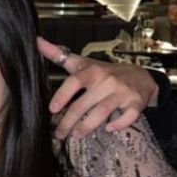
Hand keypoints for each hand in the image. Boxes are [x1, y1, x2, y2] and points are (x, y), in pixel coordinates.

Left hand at [37, 37, 158, 138]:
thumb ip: (58, 55)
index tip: (52, 109)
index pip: (74, 81)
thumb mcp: (82, 63)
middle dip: (68, 122)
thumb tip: (37, 41)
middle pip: (83, 104)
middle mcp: (106, 80)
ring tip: (76, 135)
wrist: (140, 76)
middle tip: (59, 133)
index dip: (62, 95)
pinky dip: (118, 124)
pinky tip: (108, 128)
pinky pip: (128, 116)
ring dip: (87, 126)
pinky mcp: (136, 102)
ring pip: (102, 112)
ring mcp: (122, 92)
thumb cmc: (104, 72)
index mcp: (91, 71)